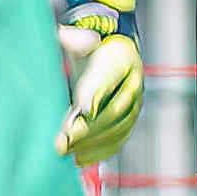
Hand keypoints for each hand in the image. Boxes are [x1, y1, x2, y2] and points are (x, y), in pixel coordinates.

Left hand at [53, 0, 144, 165]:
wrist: (112, 48)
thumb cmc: (89, 43)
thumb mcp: (78, 36)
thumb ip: (70, 37)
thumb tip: (61, 36)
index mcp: (121, 57)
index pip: (108, 77)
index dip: (95, 95)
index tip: (80, 112)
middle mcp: (134, 83)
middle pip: (114, 111)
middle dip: (87, 130)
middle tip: (61, 142)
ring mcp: (135, 103)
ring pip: (118, 129)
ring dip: (92, 144)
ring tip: (67, 153)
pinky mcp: (130, 119)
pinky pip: (119, 139)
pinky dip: (101, 152)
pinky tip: (80, 160)